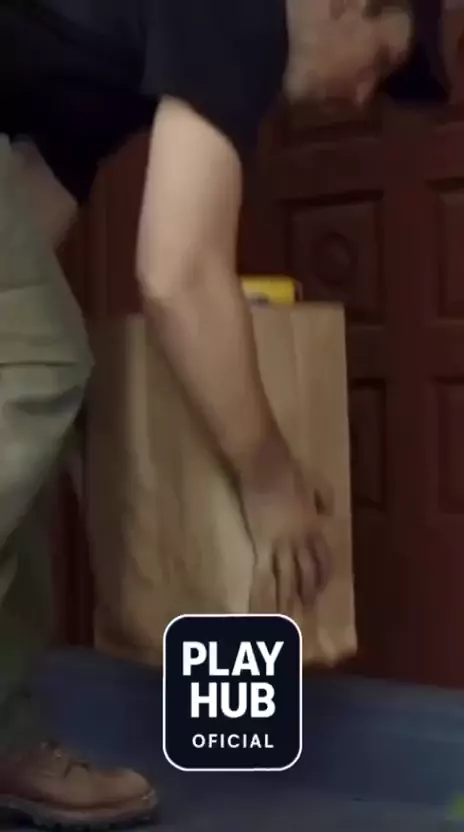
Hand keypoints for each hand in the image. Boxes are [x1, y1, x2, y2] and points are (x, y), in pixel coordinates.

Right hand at [239, 447, 332, 613]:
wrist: (266, 464)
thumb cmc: (288, 468)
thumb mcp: (315, 483)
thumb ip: (323, 500)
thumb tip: (326, 514)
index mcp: (314, 526)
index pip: (321, 557)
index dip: (321, 575)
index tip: (319, 588)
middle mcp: (302, 540)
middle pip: (307, 572)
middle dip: (307, 593)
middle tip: (306, 612)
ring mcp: (282, 544)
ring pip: (288, 579)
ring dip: (288, 601)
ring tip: (287, 621)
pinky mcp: (262, 544)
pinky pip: (265, 574)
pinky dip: (264, 594)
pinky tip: (261, 609)